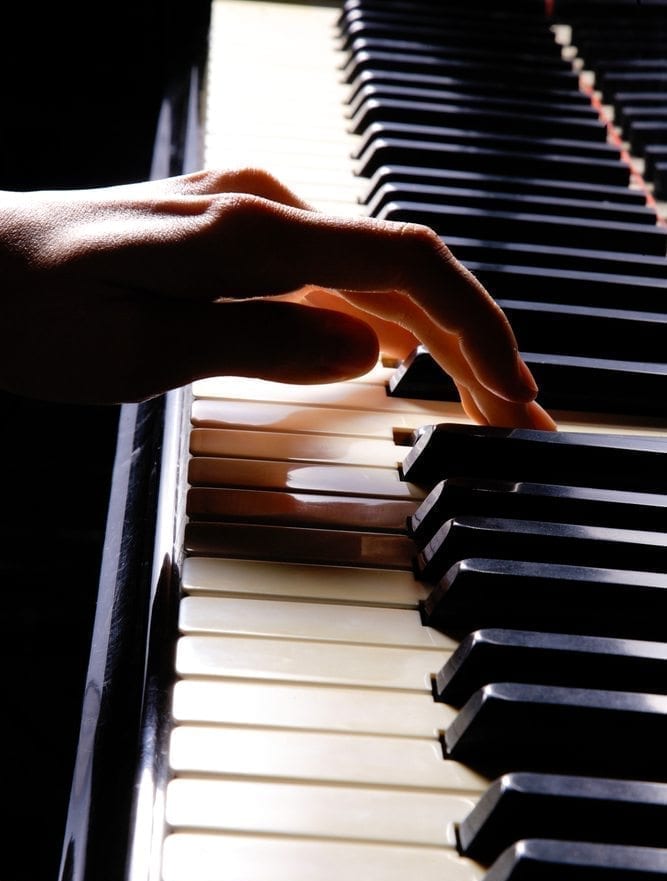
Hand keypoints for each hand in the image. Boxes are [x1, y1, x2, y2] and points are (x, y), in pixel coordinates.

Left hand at [0, 168, 554, 427]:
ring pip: (373, 271)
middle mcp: (258, 209)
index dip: (474, 330)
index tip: (513, 393)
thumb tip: (365, 354)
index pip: (405, 269)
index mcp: (249, 234)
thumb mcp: (145, 349)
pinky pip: (332, 271)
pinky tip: (397, 354)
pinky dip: (381, 317)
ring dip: (434, 333)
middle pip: (403, 270)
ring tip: (478, 395)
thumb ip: (262, 343)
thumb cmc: (29, 310)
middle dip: (471, 342)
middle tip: (512, 415)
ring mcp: (246, 217)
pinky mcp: (229, 236)